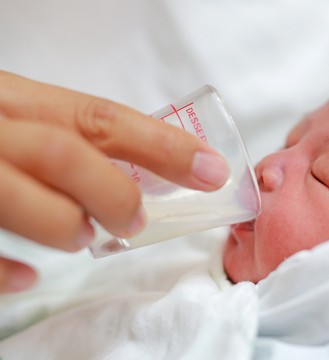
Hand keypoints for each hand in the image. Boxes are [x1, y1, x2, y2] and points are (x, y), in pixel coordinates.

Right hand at [0, 70, 228, 292]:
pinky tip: (30, 277)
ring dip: (68, 228)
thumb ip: (69, 136)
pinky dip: (6, 271)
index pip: (102, 118)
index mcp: (12, 98)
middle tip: (134, 220)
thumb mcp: (15, 115)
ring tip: (81, 237)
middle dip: (116, 194)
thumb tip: (152, 171)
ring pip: (22, 199)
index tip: (212, 171)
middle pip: (68, 155)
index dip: (164, 146)